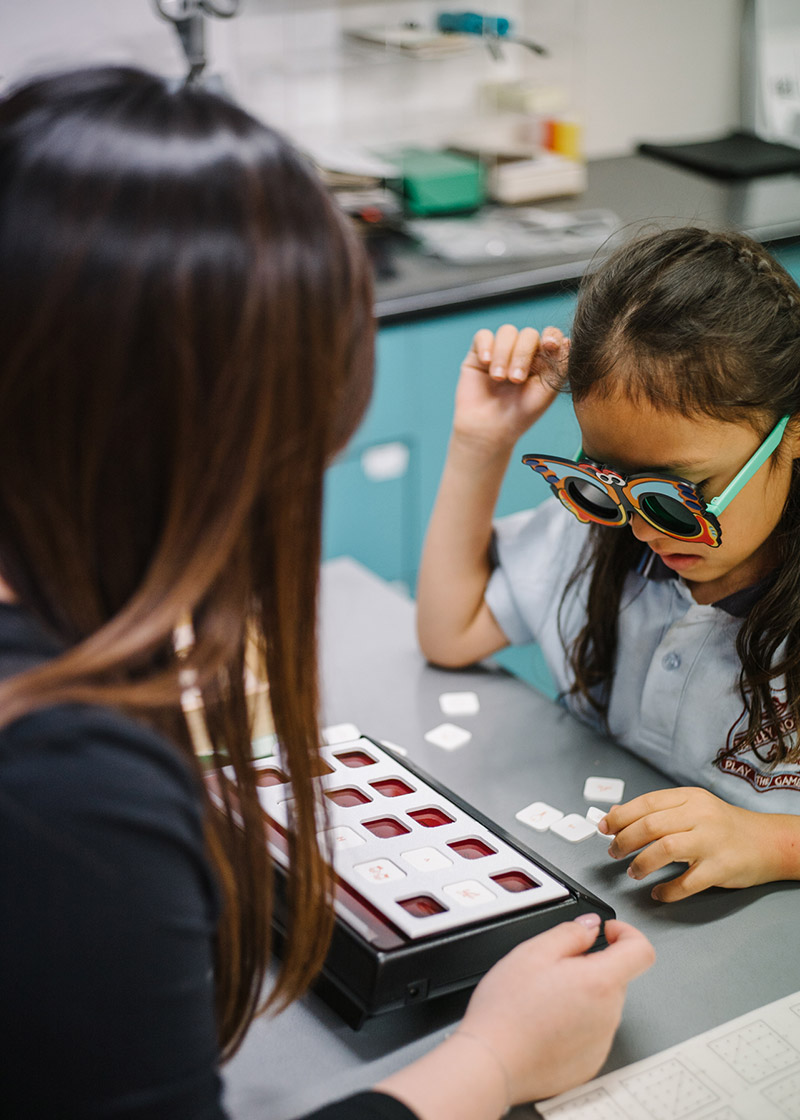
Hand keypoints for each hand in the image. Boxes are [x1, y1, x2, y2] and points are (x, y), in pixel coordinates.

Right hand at [452, 324, 567, 453]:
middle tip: (516, 380)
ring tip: (499, 378)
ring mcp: (500, 351)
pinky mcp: (478, 354)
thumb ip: (559, 366)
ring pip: (507, 332)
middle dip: (522, 354)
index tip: (550, 346)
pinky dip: (486, 346)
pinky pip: (482, 336)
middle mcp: (522, 352)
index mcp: (543, 360)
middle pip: (528, 334)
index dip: (551, 336)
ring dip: (504, 354)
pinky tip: (486, 363)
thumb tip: (567, 339)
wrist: (489, 430)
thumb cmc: (521, 415)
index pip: (550, 336)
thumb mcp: (547, 391)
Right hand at [457, 915, 653, 1104]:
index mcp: (600, 983)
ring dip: (581, 996)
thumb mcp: (533, 952)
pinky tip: (544, 1025)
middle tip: (552, 970)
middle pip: (614, 978)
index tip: (608, 932)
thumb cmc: (508, 1010)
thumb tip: (590, 926)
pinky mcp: (589, 1064)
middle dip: (590, 967)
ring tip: (542, 1001)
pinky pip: (591, 1034)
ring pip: (601, 1005)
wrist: (492, 1063)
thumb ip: (570, 932)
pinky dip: (574, 1024)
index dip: (627, 933)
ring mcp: (601, 1043)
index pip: (641, 951)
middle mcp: (608, 1015)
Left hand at [599, 787, 789, 901]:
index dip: (620, 816)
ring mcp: (712, 842)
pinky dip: (668, 890)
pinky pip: (688, 882)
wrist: (769, 842)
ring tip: (633, 871)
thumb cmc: (725, 826)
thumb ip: (657, 811)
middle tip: (614, 852)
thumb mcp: (692, 808)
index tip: (604, 827)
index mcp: (689, 798)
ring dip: (642, 863)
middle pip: (651, 825)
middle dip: (625, 840)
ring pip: (665, 849)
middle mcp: (700, 816)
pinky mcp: (721, 868)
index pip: (646, 803)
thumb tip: (617, 815)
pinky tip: (659, 893)